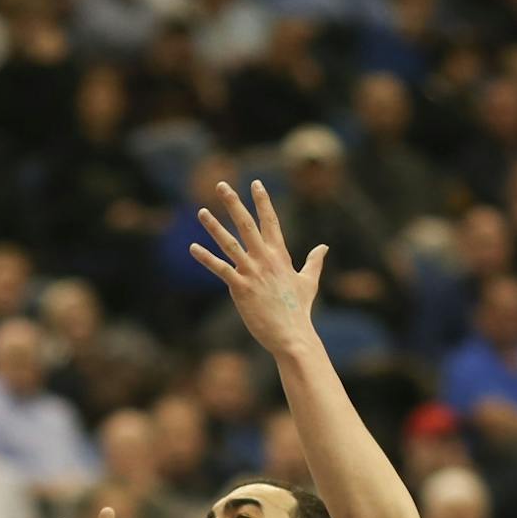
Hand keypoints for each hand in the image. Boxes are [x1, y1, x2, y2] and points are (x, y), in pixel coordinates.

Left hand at [188, 179, 327, 359]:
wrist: (292, 334)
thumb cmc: (299, 310)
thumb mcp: (309, 281)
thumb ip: (314, 262)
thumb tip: (323, 247)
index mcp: (280, 255)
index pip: (271, 221)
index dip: (263, 201)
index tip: (256, 183)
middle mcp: (265, 259)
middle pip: (247, 224)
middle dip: (234, 203)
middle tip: (221, 185)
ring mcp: (252, 272)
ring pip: (230, 243)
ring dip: (214, 226)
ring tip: (201, 211)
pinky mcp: (241, 288)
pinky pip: (220, 269)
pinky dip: (206, 258)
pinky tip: (193, 247)